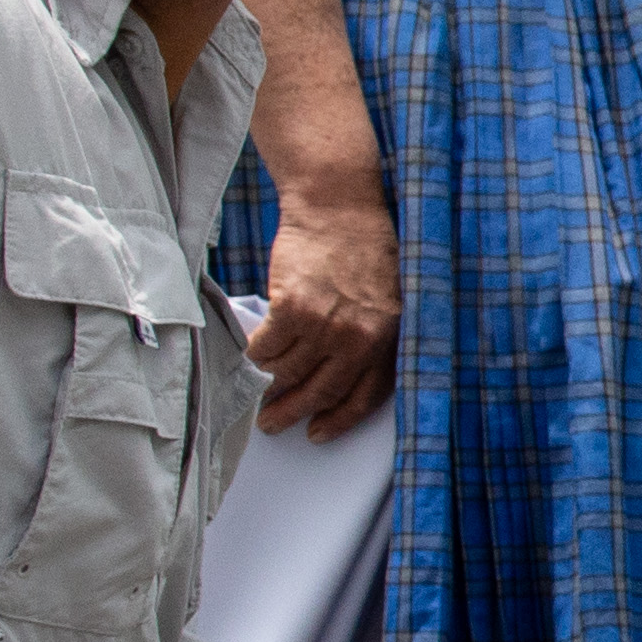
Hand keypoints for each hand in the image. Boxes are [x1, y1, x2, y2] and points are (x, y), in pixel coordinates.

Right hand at [249, 186, 401, 436]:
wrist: (339, 206)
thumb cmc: (366, 247)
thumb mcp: (389, 298)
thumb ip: (373, 337)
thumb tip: (341, 376)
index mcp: (387, 338)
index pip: (363, 397)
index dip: (338, 421)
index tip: (318, 434)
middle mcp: (358, 338)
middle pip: (319, 392)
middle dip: (292, 413)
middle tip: (272, 423)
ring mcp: (324, 324)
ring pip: (286, 372)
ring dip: (268, 385)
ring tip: (258, 389)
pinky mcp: (291, 308)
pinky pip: (264, 347)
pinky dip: (254, 354)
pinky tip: (252, 353)